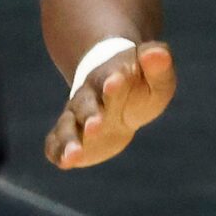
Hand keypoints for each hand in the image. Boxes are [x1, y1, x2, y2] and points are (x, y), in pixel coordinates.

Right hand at [43, 42, 177, 169]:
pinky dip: (57, 151)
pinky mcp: (73, 136)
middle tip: (97, 124)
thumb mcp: (157, 77)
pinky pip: (56, 143)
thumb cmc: (142, 86)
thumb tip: (156, 53)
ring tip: (74, 155)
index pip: (110, 79)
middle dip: (90, 114)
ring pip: (68, 126)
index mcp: (111, 78)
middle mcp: (88, 97)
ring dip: (70, 139)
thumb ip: (158, 64)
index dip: (113, 82)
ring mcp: (77, 117)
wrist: (121, 97)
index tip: (116, 81)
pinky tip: (63, 161)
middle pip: (85, 105)